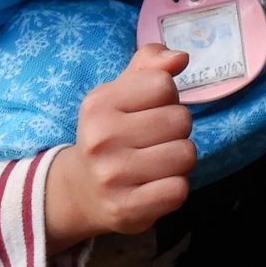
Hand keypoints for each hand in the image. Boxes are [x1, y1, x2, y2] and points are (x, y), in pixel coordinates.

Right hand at [43, 45, 195, 248]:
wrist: (80, 191)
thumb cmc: (111, 133)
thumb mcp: (121, 91)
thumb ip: (151, 65)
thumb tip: (180, 57)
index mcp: (99, 104)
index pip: (164, 84)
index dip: (166, 97)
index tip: (148, 111)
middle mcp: (101, 140)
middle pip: (181, 120)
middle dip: (176, 129)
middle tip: (153, 141)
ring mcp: (112, 177)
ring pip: (185, 154)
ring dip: (179, 159)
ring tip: (155, 163)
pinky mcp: (127, 209)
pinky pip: (179, 190)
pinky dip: (174, 187)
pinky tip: (154, 186)